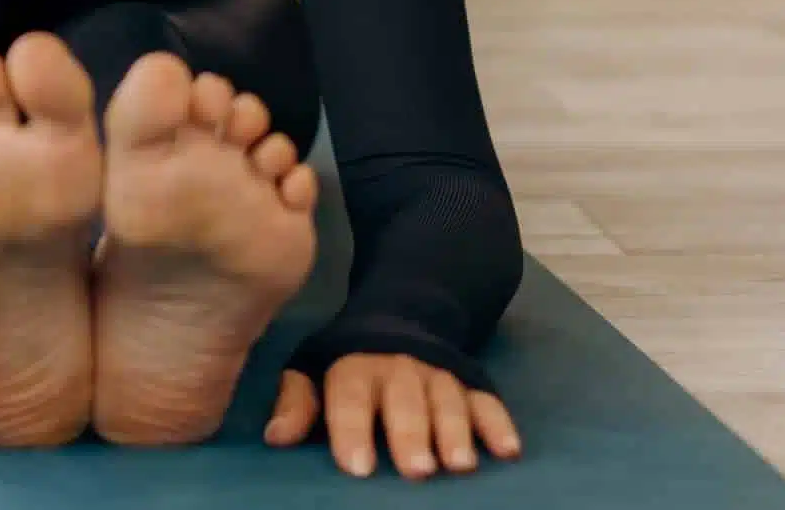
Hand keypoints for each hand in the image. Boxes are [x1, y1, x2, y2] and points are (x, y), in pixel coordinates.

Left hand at [265, 353, 521, 479]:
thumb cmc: (348, 361)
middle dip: (410, 436)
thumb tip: (276, 437)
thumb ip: (297, 401)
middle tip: (416, 470)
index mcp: (354, 366)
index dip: (352, 430)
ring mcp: (439, 374)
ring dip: (455, 433)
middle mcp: (399, 368)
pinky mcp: (472, 381)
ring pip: (448, 402)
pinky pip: (488, 401)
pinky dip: (498, 424)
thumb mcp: (313, 368)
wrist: (401, 314)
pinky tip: (507, 450)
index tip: (357, 467)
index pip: (350, 397)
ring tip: (459, 465)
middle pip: (404, 403)